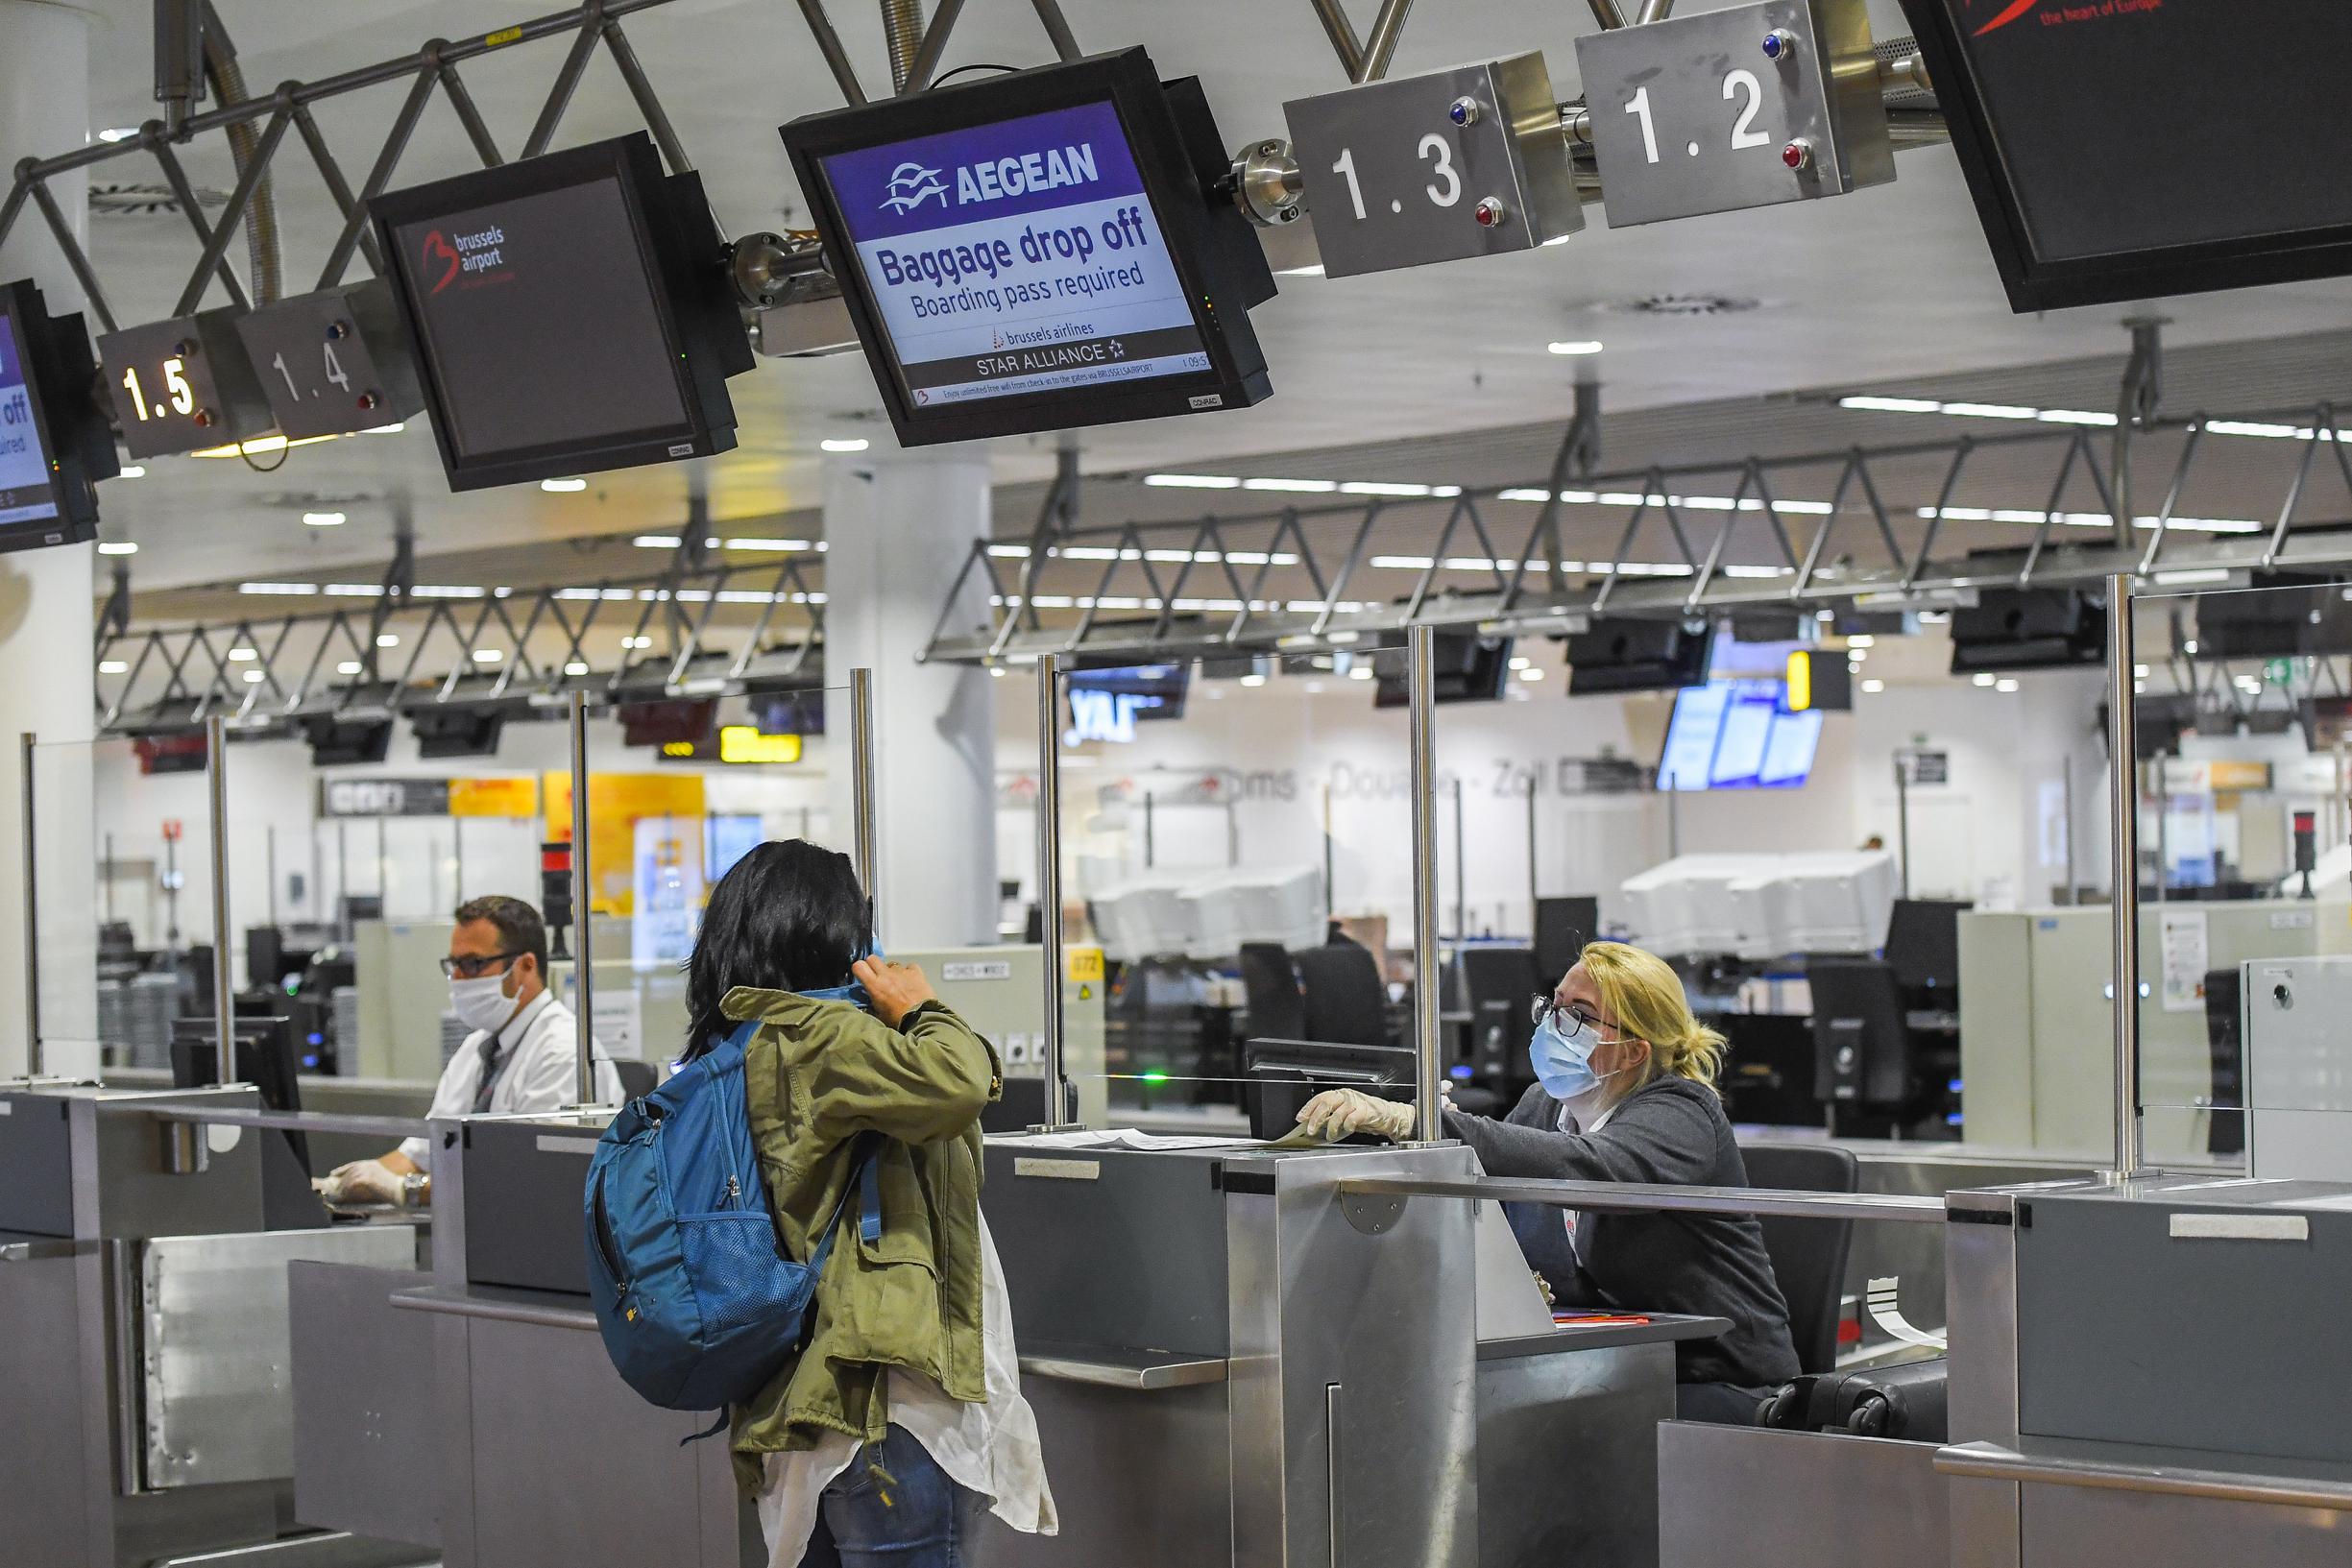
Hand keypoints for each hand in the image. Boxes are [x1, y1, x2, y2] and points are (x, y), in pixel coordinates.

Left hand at [318, 1158, 403, 1205]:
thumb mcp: (378, 1179)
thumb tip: (354, 1184)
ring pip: (350, 1177)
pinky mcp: (368, 1178)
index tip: (334, 1173)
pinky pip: (352, 1183)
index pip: (353, 1164)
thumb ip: (367, 1178)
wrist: (400, 1190)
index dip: (342, 1169)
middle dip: (341, 1180)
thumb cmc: (392, 1188)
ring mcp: (369, 1171)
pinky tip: (345, 1195)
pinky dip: (347, 1189)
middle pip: (350, 1171)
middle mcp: (369, 1165)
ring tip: (339, 1194)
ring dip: (343, 1186)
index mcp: (372, 1164)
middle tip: (335, 1188)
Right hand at [854, 958, 937, 1029]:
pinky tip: (911, 981)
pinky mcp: (916, 972)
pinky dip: (909, 972)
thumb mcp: (879, 1016)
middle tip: (877, 977)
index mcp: (875, 986)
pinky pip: (910, 966)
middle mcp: (887, 975)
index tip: (862, 976)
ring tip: (897, 983)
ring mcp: (902, 972)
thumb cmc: (899, 1020)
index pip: (859, 966)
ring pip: (892, 964)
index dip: (859, 969)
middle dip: (873, 966)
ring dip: (892, 972)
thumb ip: (871, 1005)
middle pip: (873, 958)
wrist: (921, 1019)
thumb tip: (867, 1004)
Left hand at [1294, 1088, 1412, 1143]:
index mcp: (1340, 1095)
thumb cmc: (1365, 1115)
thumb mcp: (1345, 1114)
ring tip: (1330, 1136)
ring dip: (1331, 1127)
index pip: (1320, 1098)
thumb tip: (1314, 1125)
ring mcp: (1356, 1102)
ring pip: (1338, 1112)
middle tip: (1311, 1130)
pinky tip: (1347, 1130)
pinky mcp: (1366, 1111)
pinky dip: (1347, 1126)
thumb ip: (1331, 1117)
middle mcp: (1346, 1096)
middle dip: (1316, 1117)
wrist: (1387, 1115)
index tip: (1300, 1118)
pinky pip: (1352, 1118)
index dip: (1309, 1107)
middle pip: (1326, 1103)